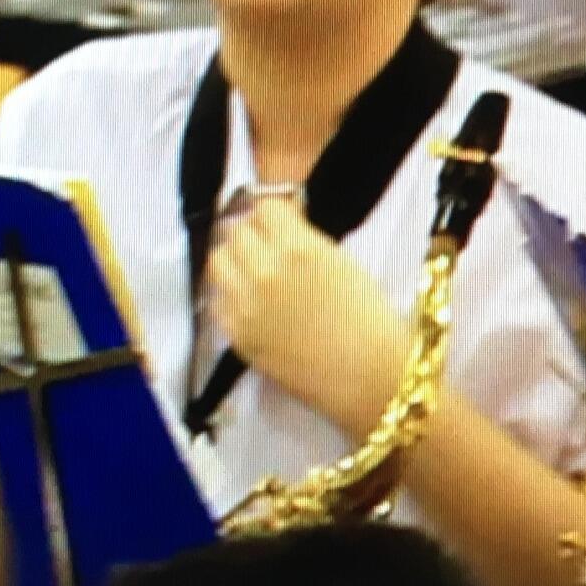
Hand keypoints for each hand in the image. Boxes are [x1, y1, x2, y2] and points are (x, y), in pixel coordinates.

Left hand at [204, 198, 407, 438]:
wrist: (369, 376)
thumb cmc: (367, 318)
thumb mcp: (340, 261)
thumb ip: (302, 239)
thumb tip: (279, 226)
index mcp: (297, 249)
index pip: (263, 208)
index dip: (272, 216)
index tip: (279, 225)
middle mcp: (264, 271)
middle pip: (236, 231)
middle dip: (252, 235)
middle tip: (266, 248)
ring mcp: (245, 305)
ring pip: (218, 261)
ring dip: (233, 260)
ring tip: (250, 272)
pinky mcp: (237, 335)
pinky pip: (216, 300)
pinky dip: (228, 294)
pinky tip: (247, 301)